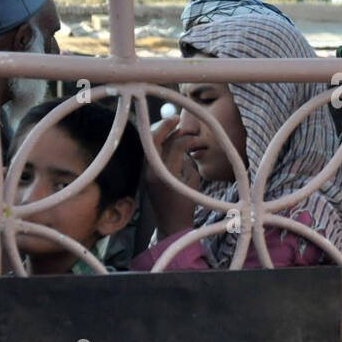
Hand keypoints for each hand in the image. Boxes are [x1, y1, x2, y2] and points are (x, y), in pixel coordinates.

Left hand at [145, 116, 201, 237]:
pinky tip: (167, 140)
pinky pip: (150, 152)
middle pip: (154, 140)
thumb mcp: (193, 180)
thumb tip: (183, 144)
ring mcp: (146, 172)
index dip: (187, 139)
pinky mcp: (145, 174)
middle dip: (165, 126)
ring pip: (149, 144)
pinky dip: (158, 143)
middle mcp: (153, 171)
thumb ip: (188, 160)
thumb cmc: (187, 203)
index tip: (196, 139)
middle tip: (176, 119)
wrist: (171, 223)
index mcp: (167, 174)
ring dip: (160, 133)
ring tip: (173, 127)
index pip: (175, 146)